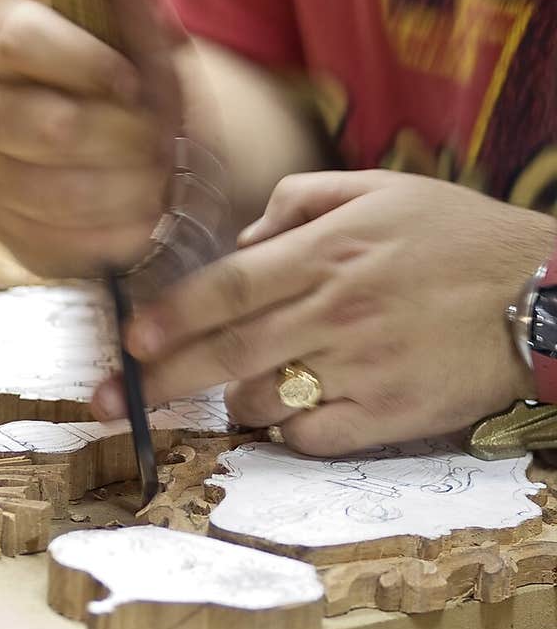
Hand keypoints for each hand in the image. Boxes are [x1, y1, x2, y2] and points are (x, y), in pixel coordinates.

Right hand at [0, 0, 180, 276]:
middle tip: (163, 149)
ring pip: (52, 189)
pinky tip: (139, 227)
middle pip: (45, 123)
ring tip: (160, 191)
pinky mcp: (8, 231)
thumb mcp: (160, 46)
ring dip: (124, 194)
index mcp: (9, 42)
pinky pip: (53, 241)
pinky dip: (109, 238)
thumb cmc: (156, 101)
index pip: (16, 38)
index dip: (80, 62)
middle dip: (122, 142)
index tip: (133, 86)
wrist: (171, 177)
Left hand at [92, 170, 556, 454]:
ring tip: (259, 383)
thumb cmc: (459, 240)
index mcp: (331, 251)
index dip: (170, 317)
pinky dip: (292, 430)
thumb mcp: (385, 190)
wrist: (544, 294)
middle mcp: (339, 309)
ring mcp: (363, 367)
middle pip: (227, 352)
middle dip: (161, 379)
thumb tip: (242, 241)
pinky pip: (312, 438)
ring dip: (241, 398)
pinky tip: (303, 410)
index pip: (227, 287)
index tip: (130, 340)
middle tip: (114, 397)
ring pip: (265, 398)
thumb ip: (303, 202)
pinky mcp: (389, 415)